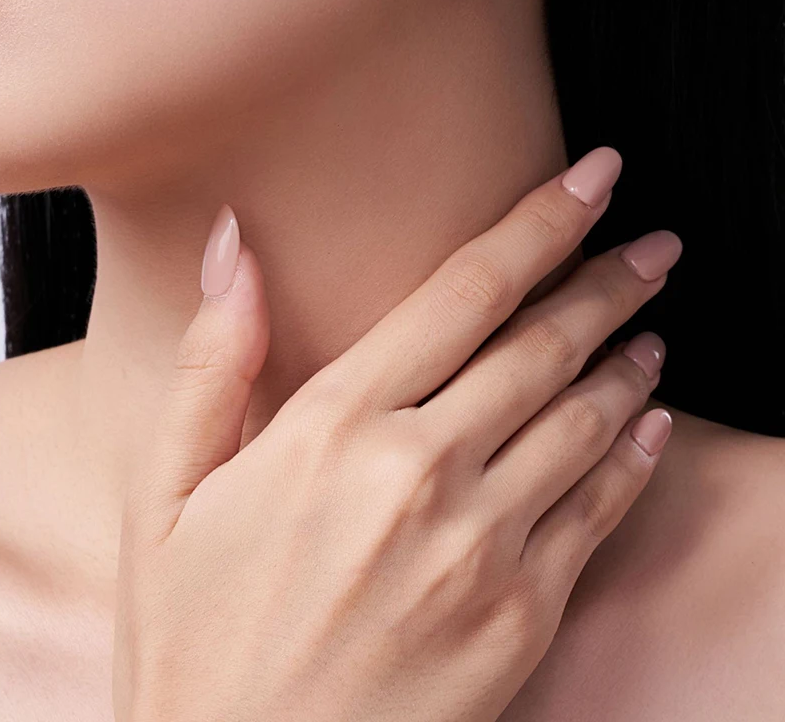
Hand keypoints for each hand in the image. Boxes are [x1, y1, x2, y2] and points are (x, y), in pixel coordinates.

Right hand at [112, 146, 681, 721]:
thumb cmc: (192, 640)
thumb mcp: (163, 492)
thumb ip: (212, 359)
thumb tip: (236, 245)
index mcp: (333, 428)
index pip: (463, 292)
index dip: (539, 222)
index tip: (593, 176)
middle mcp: (419, 475)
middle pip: (541, 345)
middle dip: (607, 278)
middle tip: (654, 241)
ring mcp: (481, 551)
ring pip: (584, 421)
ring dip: (628, 358)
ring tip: (654, 319)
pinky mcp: (519, 623)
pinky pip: (596, 515)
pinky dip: (634, 455)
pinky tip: (652, 422)